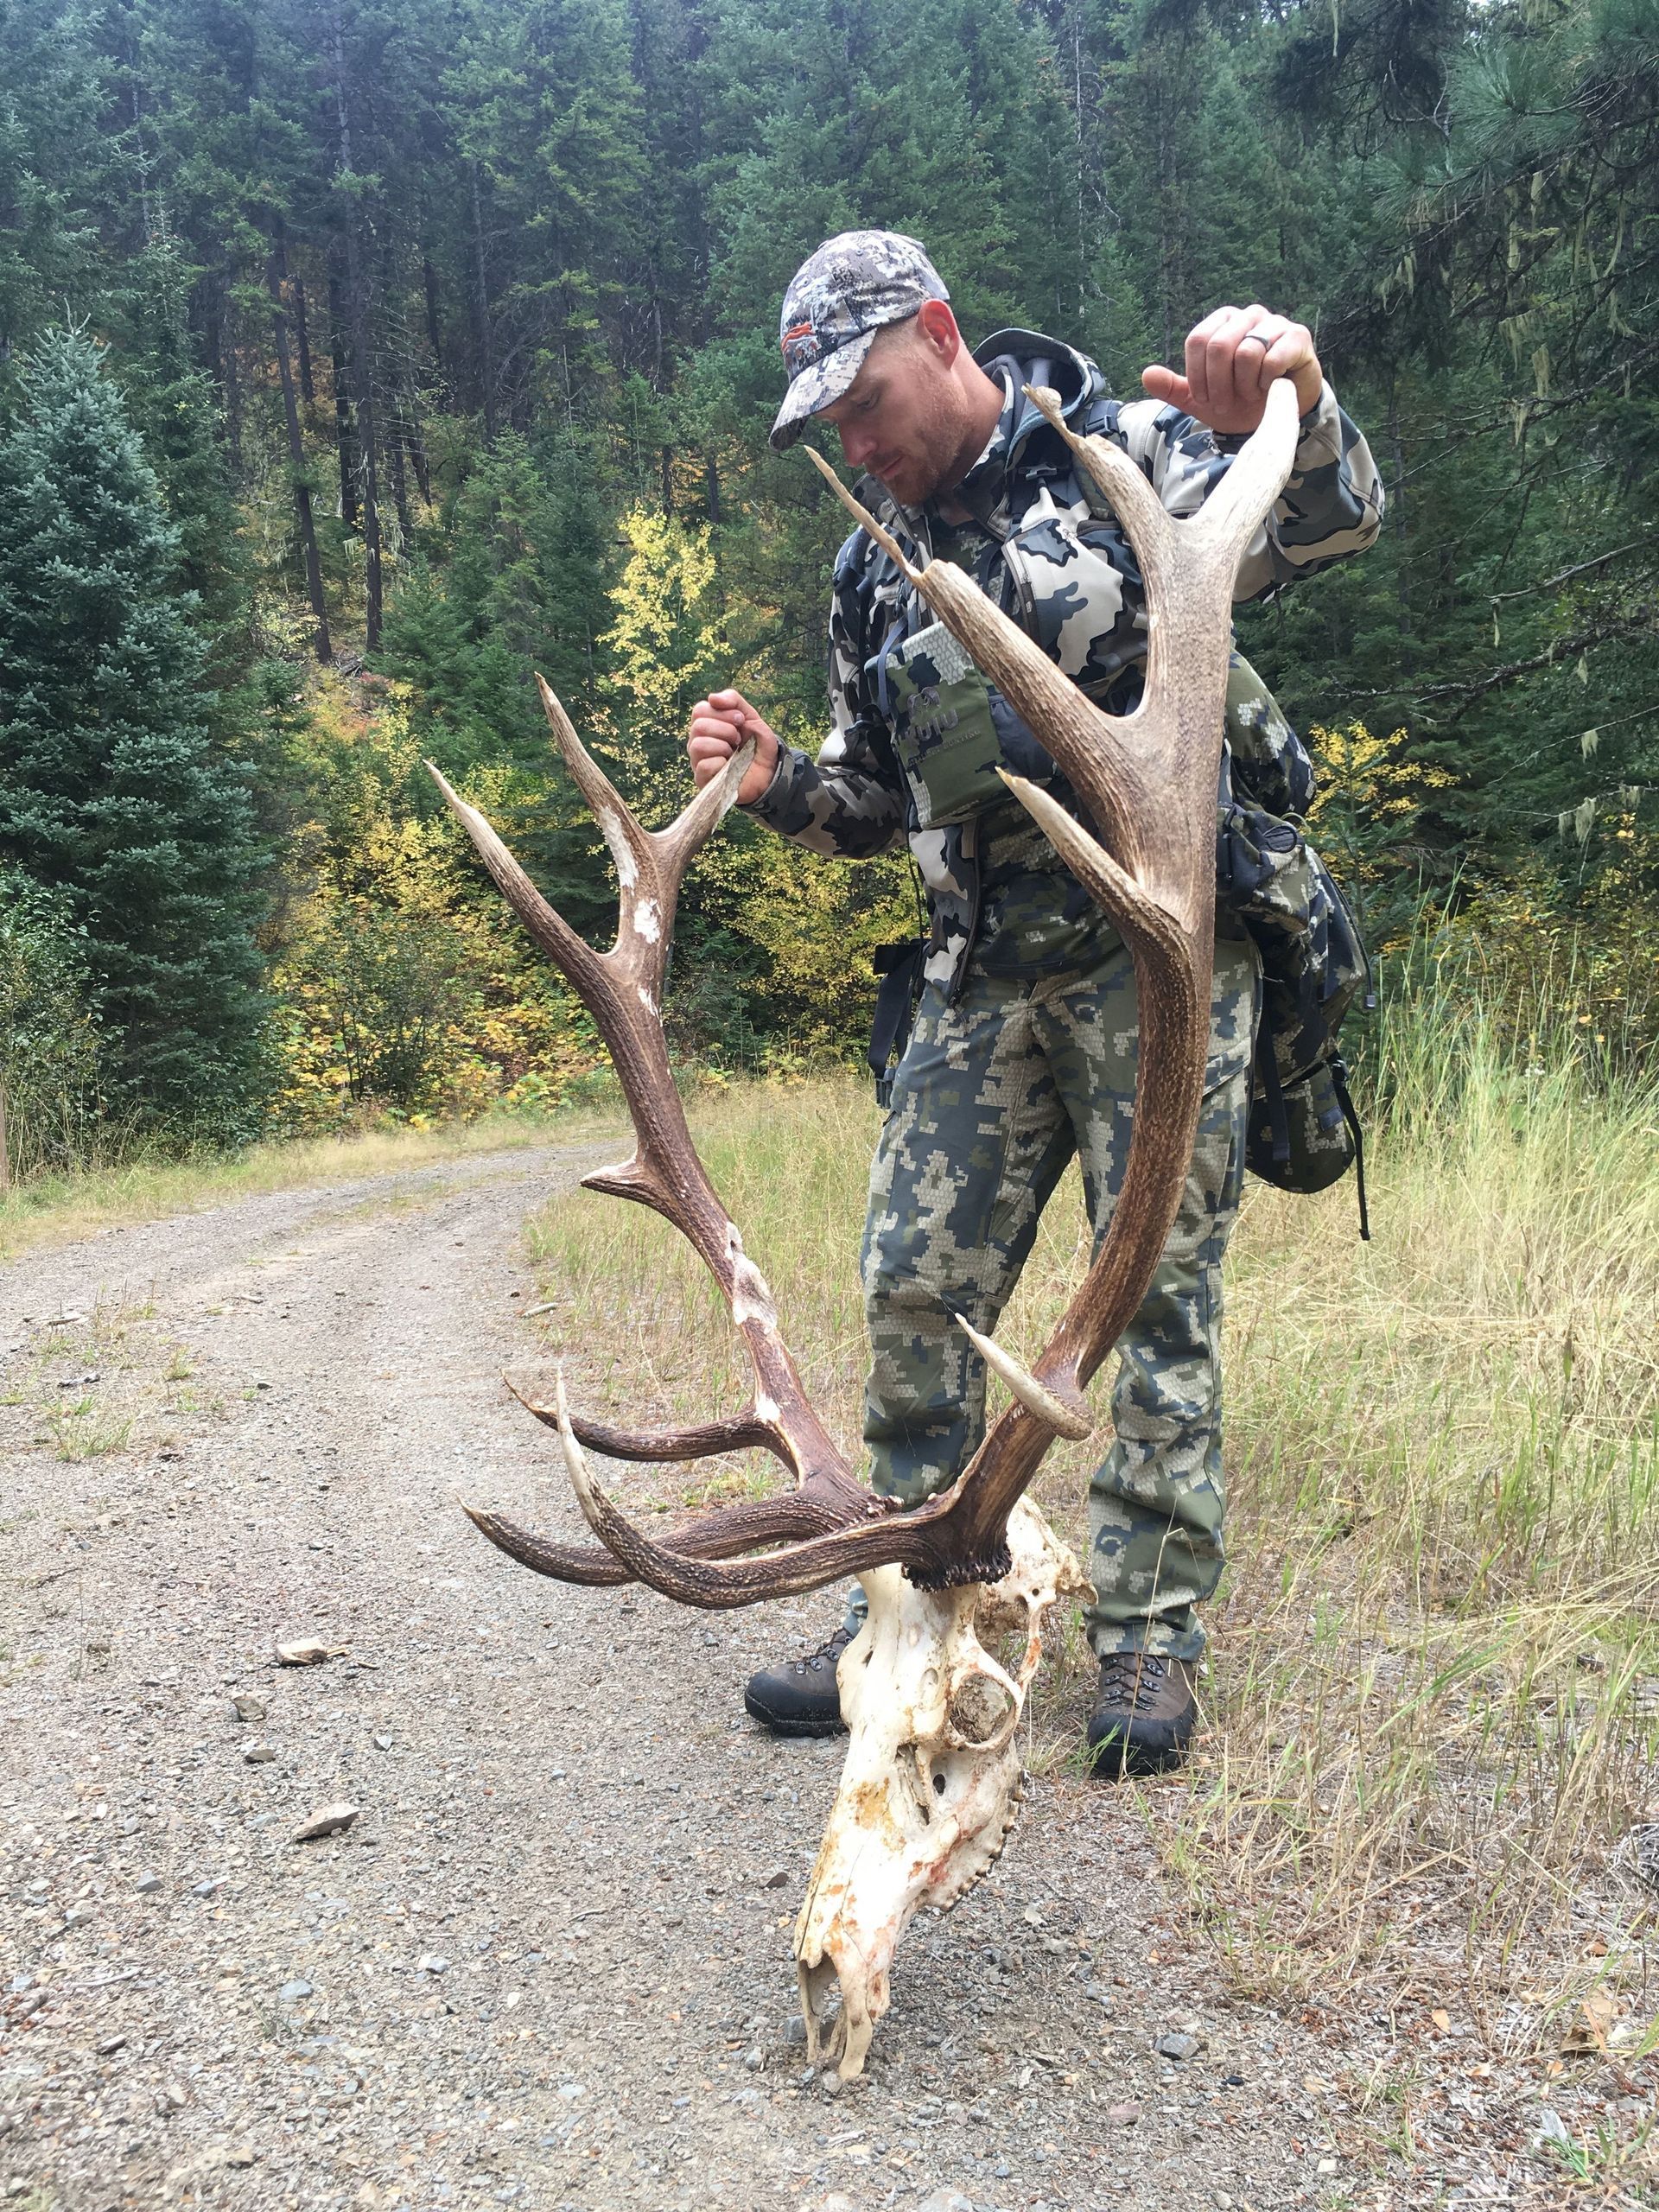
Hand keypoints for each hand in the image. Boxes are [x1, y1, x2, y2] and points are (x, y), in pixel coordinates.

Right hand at [687, 688, 778, 804]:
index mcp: (709, 725)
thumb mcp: (754, 720)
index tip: (740, 719)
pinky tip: (728, 766)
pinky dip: (720, 763)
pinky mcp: (702, 779)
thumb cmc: (758, 749)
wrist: (768, 777)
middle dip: (725, 729)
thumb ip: (736, 702)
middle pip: (698, 725)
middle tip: (739, 739)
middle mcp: (699, 741)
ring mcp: (698, 760)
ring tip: (734, 753)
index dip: (722, 711)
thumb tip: (713, 698)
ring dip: (722, 746)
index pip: (700, 709)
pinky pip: (704, 766)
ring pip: (698, 745)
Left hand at [1141, 304, 1322, 437]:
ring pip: (1247, 352)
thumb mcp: (1200, 399)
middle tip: (1224, 403)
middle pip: (1219, 345)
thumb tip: (1146, 374)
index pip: (1197, 341)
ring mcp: (1274, 323)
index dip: (1196, 376)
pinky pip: (1273, 358)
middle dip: (1217, 384)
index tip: (1203, 399)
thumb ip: (1173, 387)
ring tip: (1250, 395)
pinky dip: (1266, 382)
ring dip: (1244, 386)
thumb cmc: (1238, 400)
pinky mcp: (1297, 337)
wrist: (1277, 413)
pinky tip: (1270, 389)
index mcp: (1222, 322)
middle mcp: (1248, 315)